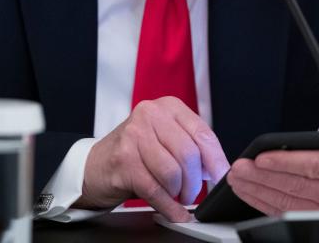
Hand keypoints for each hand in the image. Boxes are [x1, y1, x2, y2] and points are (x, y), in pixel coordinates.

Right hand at [75, 96, 229, 221]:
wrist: (96, 164)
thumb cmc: (136, 151)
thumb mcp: (166, 138)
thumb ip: (191, 146)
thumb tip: (217, 168)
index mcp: (168, 107)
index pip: (203, 133)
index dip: (216, 160)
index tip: (222, 177)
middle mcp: (151, 115)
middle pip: (189, 154)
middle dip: (195, 182)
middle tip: (192, 193)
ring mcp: (134, 135)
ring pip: (173, 172)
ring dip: (179, 193)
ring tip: (176, 195)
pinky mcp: (124, 160)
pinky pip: (156, 189)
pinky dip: (169, 207)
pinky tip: (174, 212)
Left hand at [227, 115, 318, 213]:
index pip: (312, 167)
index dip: (285, 163)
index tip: (261, 158)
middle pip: (294, 185)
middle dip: (262, 176)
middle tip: (239, 167)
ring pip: (286, 201)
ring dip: (257, 190)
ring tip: (236, 178)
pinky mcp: (312, 215)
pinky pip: (284, 210)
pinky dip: (261, 201)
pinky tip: (246, 191)